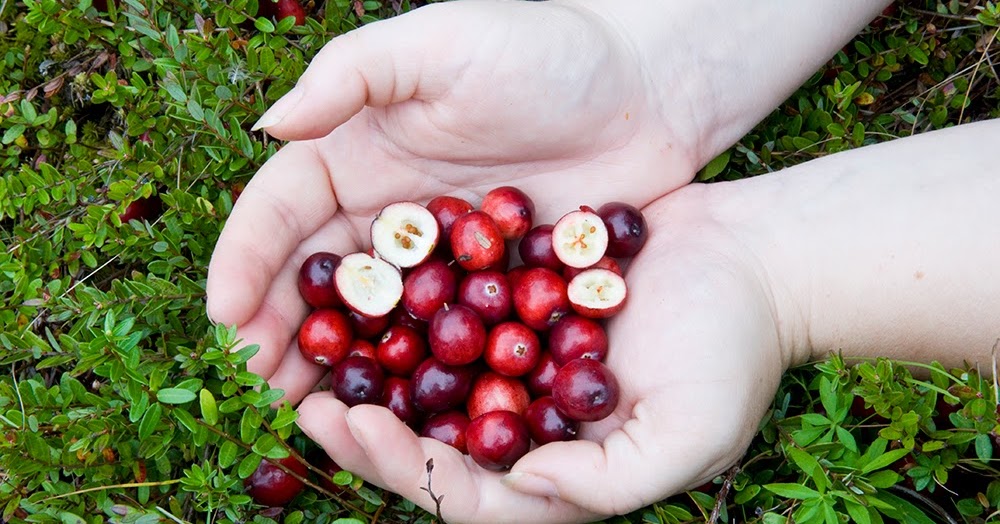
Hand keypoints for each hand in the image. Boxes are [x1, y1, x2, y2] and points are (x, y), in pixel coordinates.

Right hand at [207, 0, 706, 400]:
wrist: (648, 90)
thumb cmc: (545, 51)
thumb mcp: (440, 44)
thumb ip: (353, 75)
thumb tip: (271, 124)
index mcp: (358, 155)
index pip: (284, 211)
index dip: (248, 260)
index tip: (224, 313)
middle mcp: (389, 212)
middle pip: (319, 278)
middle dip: (279, 327)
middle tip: (257, 380)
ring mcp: (441, 258)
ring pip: (373, 319)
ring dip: (337, 363)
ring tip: (306, 406)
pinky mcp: (492, 290)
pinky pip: (442, 336)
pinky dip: (414, 373)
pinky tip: (395, 407)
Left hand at [295, 184, 791, 522]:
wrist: (751, 261)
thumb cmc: (734, 353)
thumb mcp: (692, 435)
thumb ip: (611, 481)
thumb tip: (528, 486)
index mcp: (559, 474)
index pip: (470, 494)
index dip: (409, 470)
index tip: (357, 432)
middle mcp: (527, 429)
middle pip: (431, 446)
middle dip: (366, 435)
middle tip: (302, 405)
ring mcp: (518, 369)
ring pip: (428, 386)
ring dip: (368, 378)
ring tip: (309, 354)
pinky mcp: (517, 311)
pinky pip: (451, 318)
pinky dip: (405, 312)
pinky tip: (363, 285)